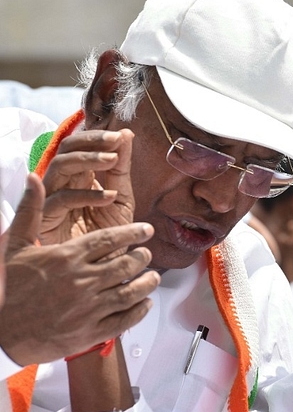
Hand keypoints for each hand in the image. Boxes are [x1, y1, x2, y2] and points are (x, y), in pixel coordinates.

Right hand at [0, 174, 159, 365]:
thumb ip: (30, 210)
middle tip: (147, 254)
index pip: (110, 239)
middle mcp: (81, 281)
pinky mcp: (89, 332)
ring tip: (153, 277)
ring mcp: (87, 308)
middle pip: (126, 264)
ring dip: (147, 283)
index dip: (133, 233)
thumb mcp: (16, 245)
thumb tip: (34, 177)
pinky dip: (139, 310)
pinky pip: (124, 320)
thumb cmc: (7, 287)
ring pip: (130, 292)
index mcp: (67, 257)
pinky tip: (145, 303)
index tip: (147, 230)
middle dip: (142, 257)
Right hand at [39, 129, 134, 252]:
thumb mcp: (119, 201)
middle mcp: (62, 185)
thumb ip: (121, 170)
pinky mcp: (46, 222)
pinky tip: (109, 197)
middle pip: (65, 149)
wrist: (100, 277)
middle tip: (114, 142)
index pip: (78, 145)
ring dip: (87, 160)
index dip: (96, 137)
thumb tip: (126, 134)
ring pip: (59, 167)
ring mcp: (51, 201)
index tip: (121, 136)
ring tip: (113, 161)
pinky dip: (85, 195)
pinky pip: (59, 201)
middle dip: (90, 142)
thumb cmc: (109, 240)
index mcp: (78, 178)